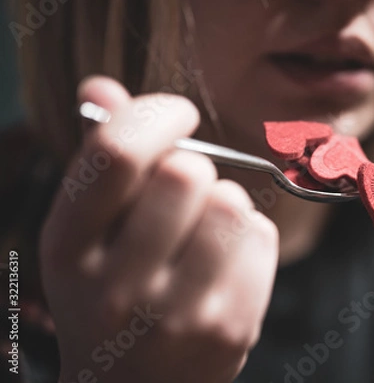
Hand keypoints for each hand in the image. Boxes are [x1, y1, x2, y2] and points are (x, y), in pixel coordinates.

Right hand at [40, 76, 278, 382]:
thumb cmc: (112, 295)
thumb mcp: (88, 234)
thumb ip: (100, 160)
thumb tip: (101, 85)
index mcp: (70, 249)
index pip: (118, 154)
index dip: (156, 114)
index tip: (178, 113)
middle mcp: (118, 287)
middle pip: (188, 173)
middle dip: (195, 169)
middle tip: (184, 195)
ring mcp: (179, 314)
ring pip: (233, 203)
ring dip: (224, 204)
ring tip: (202, 237)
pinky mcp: (231, 327)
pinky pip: (262, 237)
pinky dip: (250, 238)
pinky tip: (224, 266)